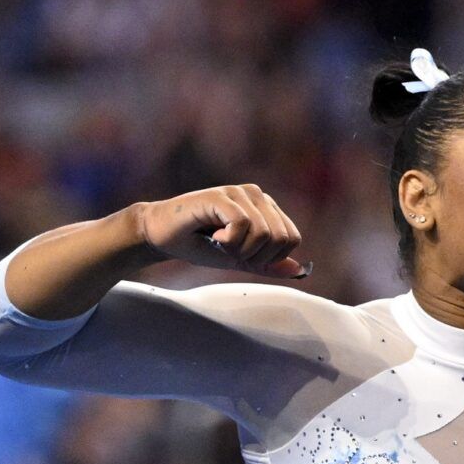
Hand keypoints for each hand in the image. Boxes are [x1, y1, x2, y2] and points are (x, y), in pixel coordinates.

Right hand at [132, 185, 310, 278]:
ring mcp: (239, 193)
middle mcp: (256, 195)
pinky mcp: (220, 196)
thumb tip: (300, 270)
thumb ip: (268, 264)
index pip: (292, 238)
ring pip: (263, 233)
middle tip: (230, 250)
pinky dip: (229, 241)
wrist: (162, 235)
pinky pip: (243, 225)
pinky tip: (213, 236)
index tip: (243, 255)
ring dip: (239, 249)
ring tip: (219, 242)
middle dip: (256, 256)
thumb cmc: (201, 245)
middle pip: (281, 238)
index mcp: (266, 207)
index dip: (271, 258)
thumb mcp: (240, 260)